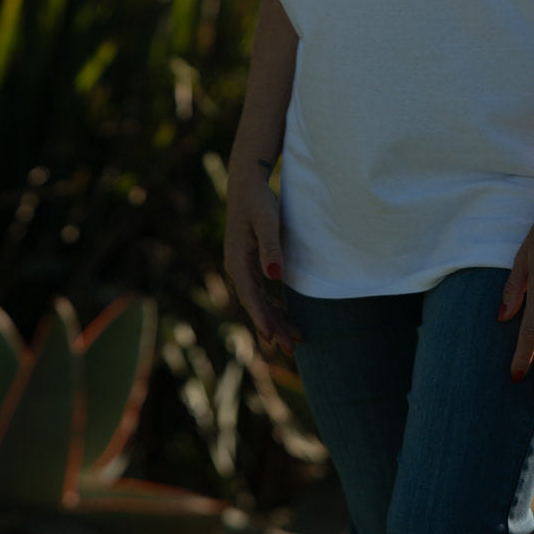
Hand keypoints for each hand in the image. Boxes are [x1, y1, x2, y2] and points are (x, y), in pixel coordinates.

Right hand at [223, 163, 302, 354]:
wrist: (247, 184)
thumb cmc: (258, 200)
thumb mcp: (267, 220)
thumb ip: (271, 246)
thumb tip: (274, 276)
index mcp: (237, 261)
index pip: (250, 296)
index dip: (261, 318)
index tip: (272, 339)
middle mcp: (237, 268)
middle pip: (255, 305)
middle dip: (273, 327)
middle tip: (292, 349)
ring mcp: (244, 268)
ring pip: (259, 302)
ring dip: (275, 321)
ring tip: (296, 341)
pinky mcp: (252, 265)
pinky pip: (261, 293)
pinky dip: (273, 308)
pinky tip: (285, 318)